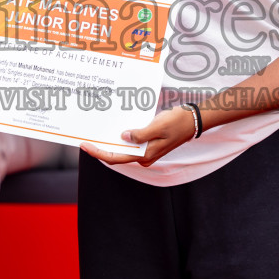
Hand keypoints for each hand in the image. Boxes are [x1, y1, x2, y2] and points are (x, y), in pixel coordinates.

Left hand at [82, 105, 196, 167]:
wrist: (193, 120)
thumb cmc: (178, 123)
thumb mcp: (158, 126)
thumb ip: (140, 134)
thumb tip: (123, 137)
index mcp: (145, 155)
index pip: (116, 158)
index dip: (99, 153)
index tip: (85, 146)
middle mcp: (143, 156)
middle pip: (116, 155)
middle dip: (101, 148)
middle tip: (85, 139)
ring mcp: (145, 150)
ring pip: (122, 149)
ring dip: (109, 142)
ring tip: (95, 133)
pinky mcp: (147, 143)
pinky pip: (129, 142)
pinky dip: (119, 137)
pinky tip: (111, 129)